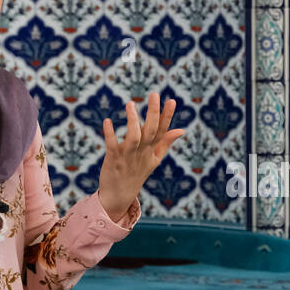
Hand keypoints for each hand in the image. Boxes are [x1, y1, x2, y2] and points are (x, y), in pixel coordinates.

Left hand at [97, 92, 185, 220]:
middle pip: (150, 131)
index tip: (172, 101)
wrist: (120, 195)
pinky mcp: (113, 160)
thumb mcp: (154, 158)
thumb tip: (181, 130)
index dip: (167, 116)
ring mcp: (128, 156)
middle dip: (154, 113)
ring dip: (133, 121)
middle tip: (154, 94)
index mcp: (152, 151)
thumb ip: (166, 142)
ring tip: (130, 104)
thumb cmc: (137, 173)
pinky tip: (108, 121)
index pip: (162, 131)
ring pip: (134, 137)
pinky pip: (112, 145)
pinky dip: (110, 134)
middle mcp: (142, 152)